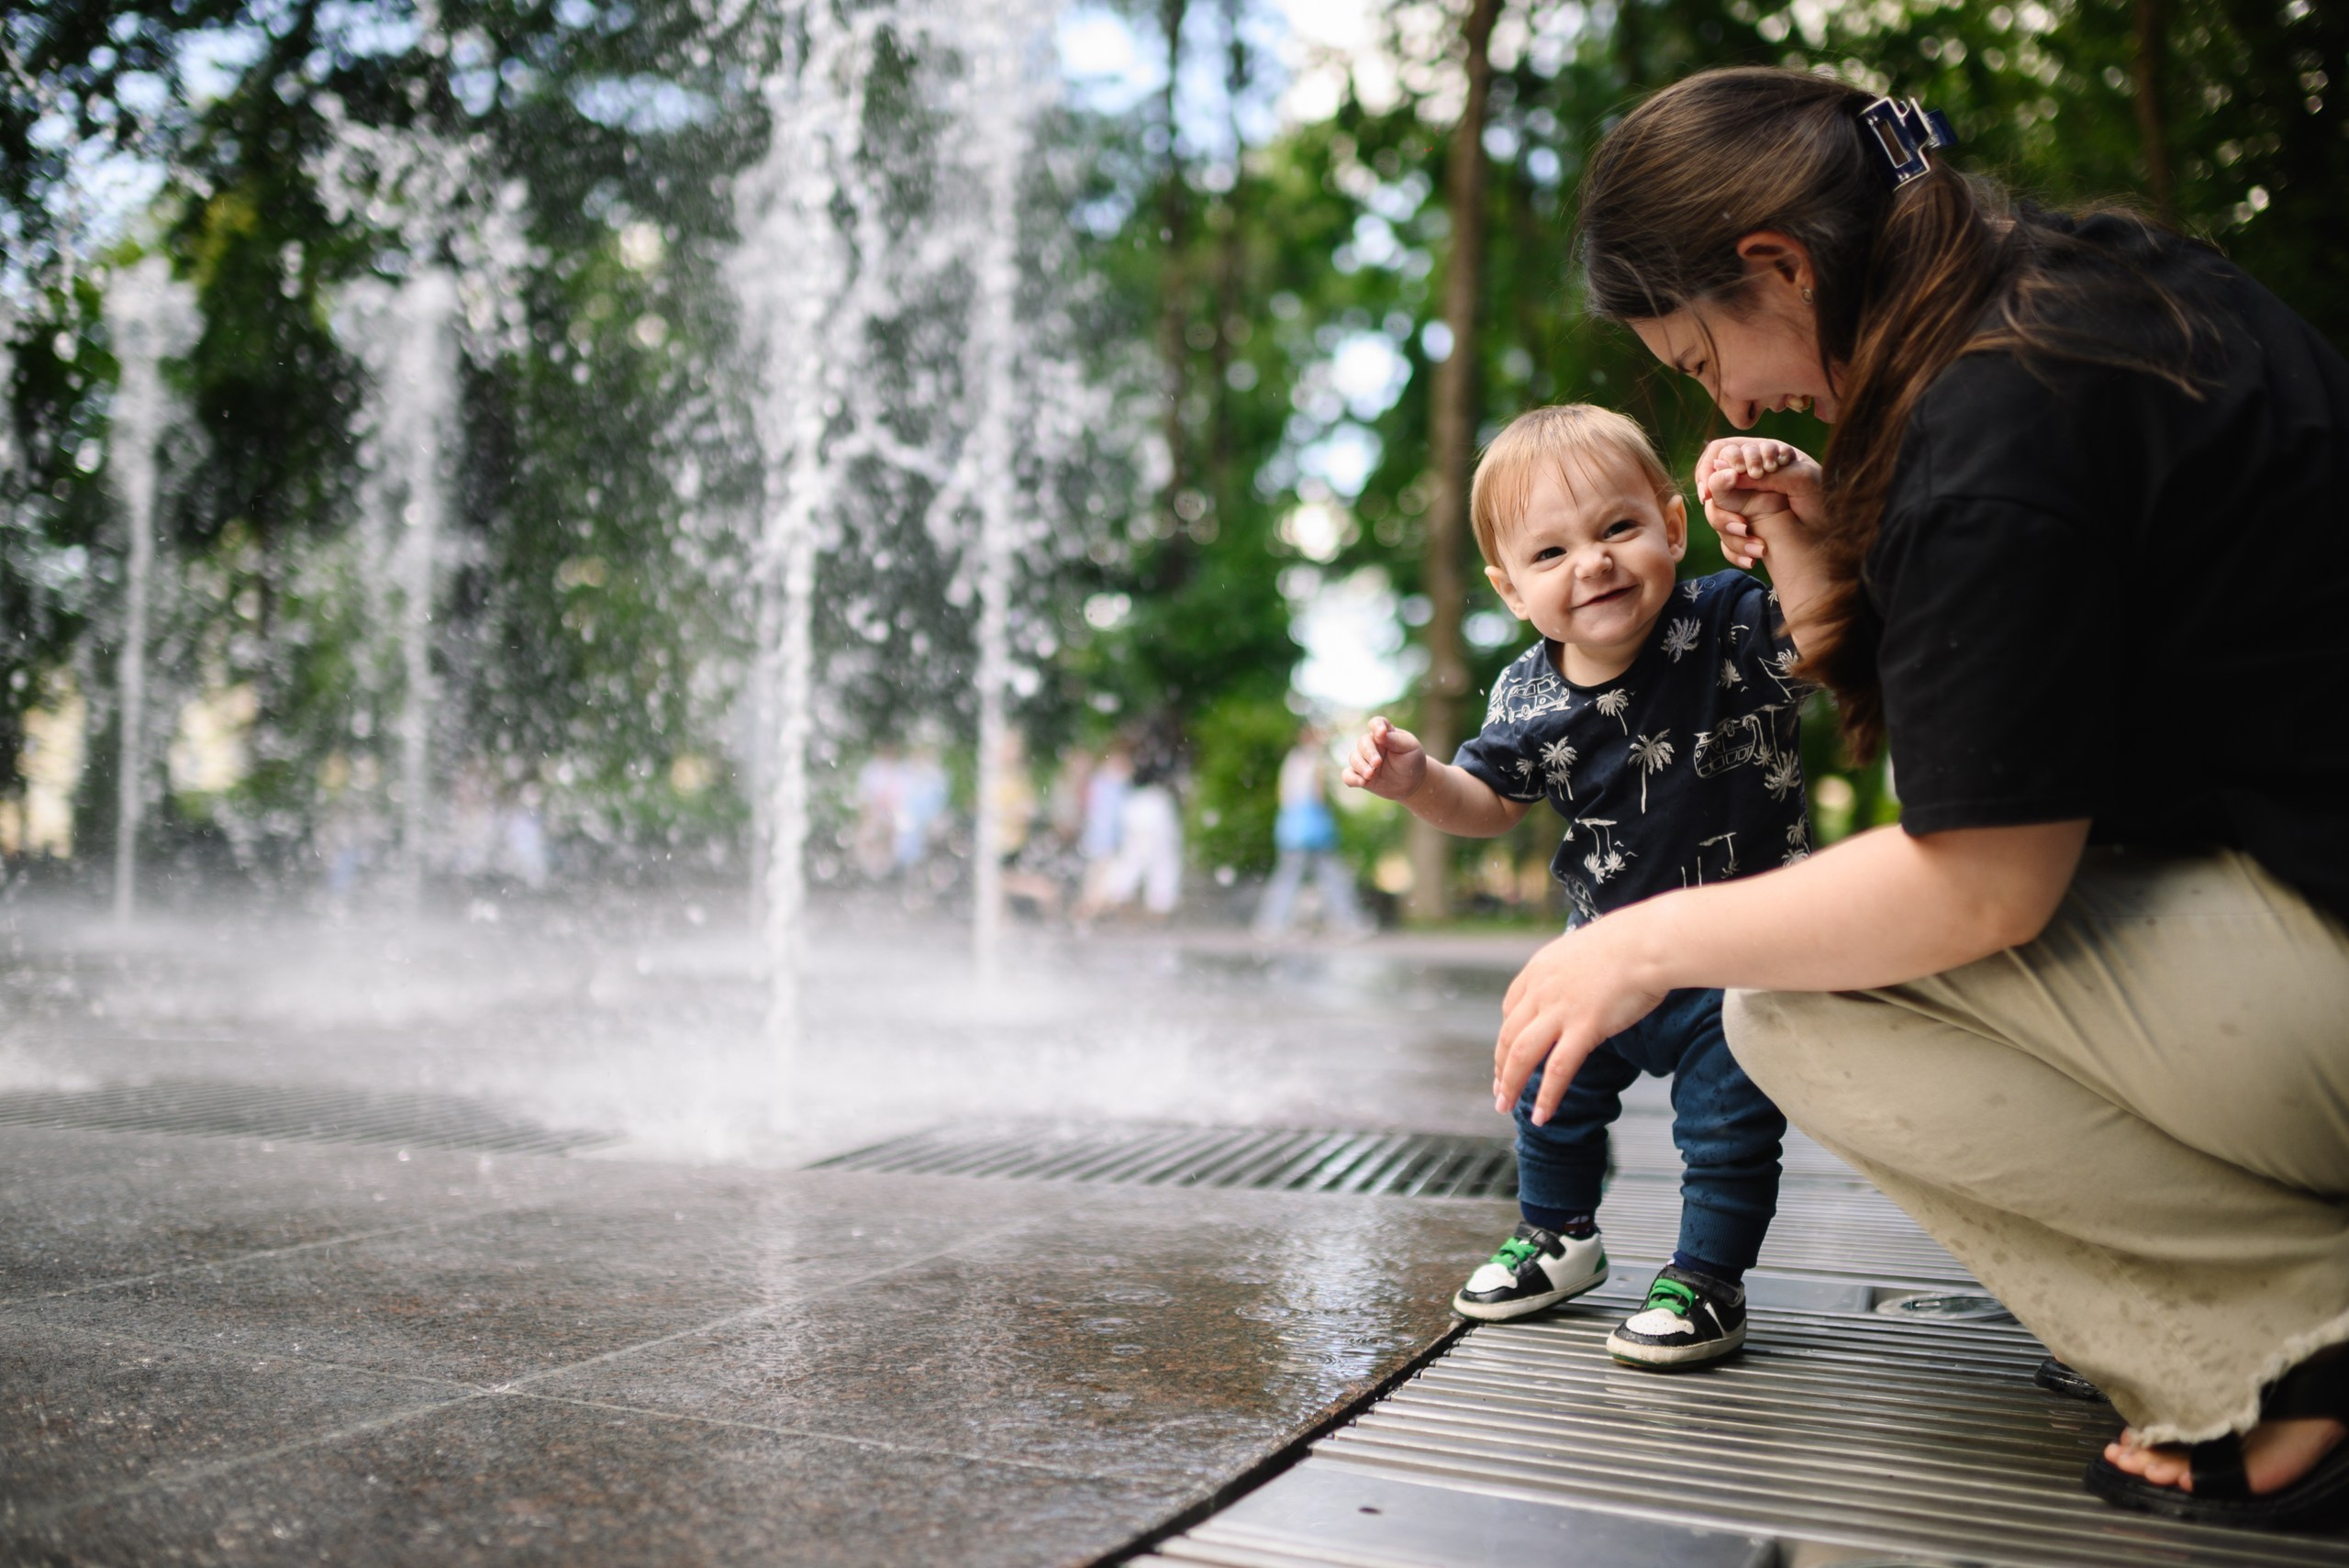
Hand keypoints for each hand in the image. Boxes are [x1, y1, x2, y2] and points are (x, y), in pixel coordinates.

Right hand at [1342, 717, 1425, 801]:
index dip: (1376, 726)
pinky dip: (1351, 778)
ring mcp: (1365, 760)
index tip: (1381, 733)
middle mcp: (1372, 745)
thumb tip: (1379, 733)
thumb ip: (1395, 739)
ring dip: (1360, 766)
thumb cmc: (1412, 760)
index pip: (1376, 723)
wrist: (1412, 783)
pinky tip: (1361, 782)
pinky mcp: (1360, 776)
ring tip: (1371, 775)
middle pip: (1363, 742)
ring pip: (1353, 758)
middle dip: (1369, 753)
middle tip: (1377, 763)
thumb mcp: (1410, 747)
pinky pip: (1348, 775)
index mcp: (1385, 733)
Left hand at [1493, 918, 1668, 1123]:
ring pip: (1521, 1055)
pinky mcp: (1584, 1028)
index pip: (1510, 1009)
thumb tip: (1582, 984)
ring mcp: (1560, 1010)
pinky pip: (1557, 1070)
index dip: (1505, 1037)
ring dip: (1511, 1085)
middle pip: (1508, 1035)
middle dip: (1500, 1068)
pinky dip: (1546, 1096)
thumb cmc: (1631, 942)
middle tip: (1499, 1091)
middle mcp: (1541, 990)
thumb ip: (1573, 971)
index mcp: (1539, 969)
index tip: (1505, 1056)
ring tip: (1505, 1107)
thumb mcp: (1586, 949)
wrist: (1650, 941)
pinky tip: (1541, 1116)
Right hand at [1695, 438, 1821, 570]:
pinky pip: (1725, 542)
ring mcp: (1744, 507)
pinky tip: (1759, 555)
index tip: (1727, 482)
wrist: (1833, 544)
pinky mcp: (1745, 532)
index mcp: (1763, 458)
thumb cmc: (1826, 504)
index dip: (1713, 466)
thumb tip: (1727, 472)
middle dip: (1721, 511)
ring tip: (1759, 547)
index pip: (1723, 450)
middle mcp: (1750, 482)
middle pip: (1711, 486)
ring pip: (1714, 515)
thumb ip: (1766, 474)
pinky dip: (1737, 551)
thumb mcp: (1801, 479)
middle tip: (1744, 526)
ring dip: (1730, 532)